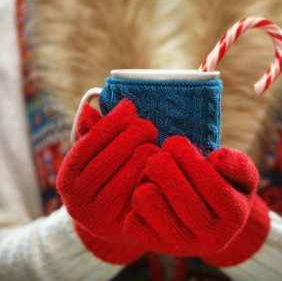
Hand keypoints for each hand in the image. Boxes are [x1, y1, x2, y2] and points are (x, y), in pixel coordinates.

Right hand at [57, 99, 158, 262]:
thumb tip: (90, 107)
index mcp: (67, 178)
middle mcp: (77, 201)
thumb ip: (94, 134)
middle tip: (149, 126)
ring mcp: (99, 218)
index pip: (89, 142)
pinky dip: (154, 176)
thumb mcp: (95, 159)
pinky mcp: (123, 228)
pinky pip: (143, 194)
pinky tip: (161, 165)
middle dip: (132, 135)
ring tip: (155, 144)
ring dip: (146, 153)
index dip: (111, 122)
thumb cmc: (106, 180)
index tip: (129, 106)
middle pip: (109, 158)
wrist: (113, 224)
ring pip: (129, 175)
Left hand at [123, 135, 264, 258]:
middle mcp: (211, 238)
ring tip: (152, 170)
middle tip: (159, 154)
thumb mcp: (242, 175)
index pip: (213, 187)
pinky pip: (133, 222)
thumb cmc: (225, 187)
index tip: (175, 142)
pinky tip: (147, 190)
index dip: (189, 160)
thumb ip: (238, 164)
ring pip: (151, 207)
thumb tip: (217, 158)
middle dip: (164, 167)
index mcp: (236, 216)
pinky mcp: (156, 248)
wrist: (208, 222)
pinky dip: (134, 201)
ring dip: (147, 181)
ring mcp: (183, 247)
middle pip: (182, 200)